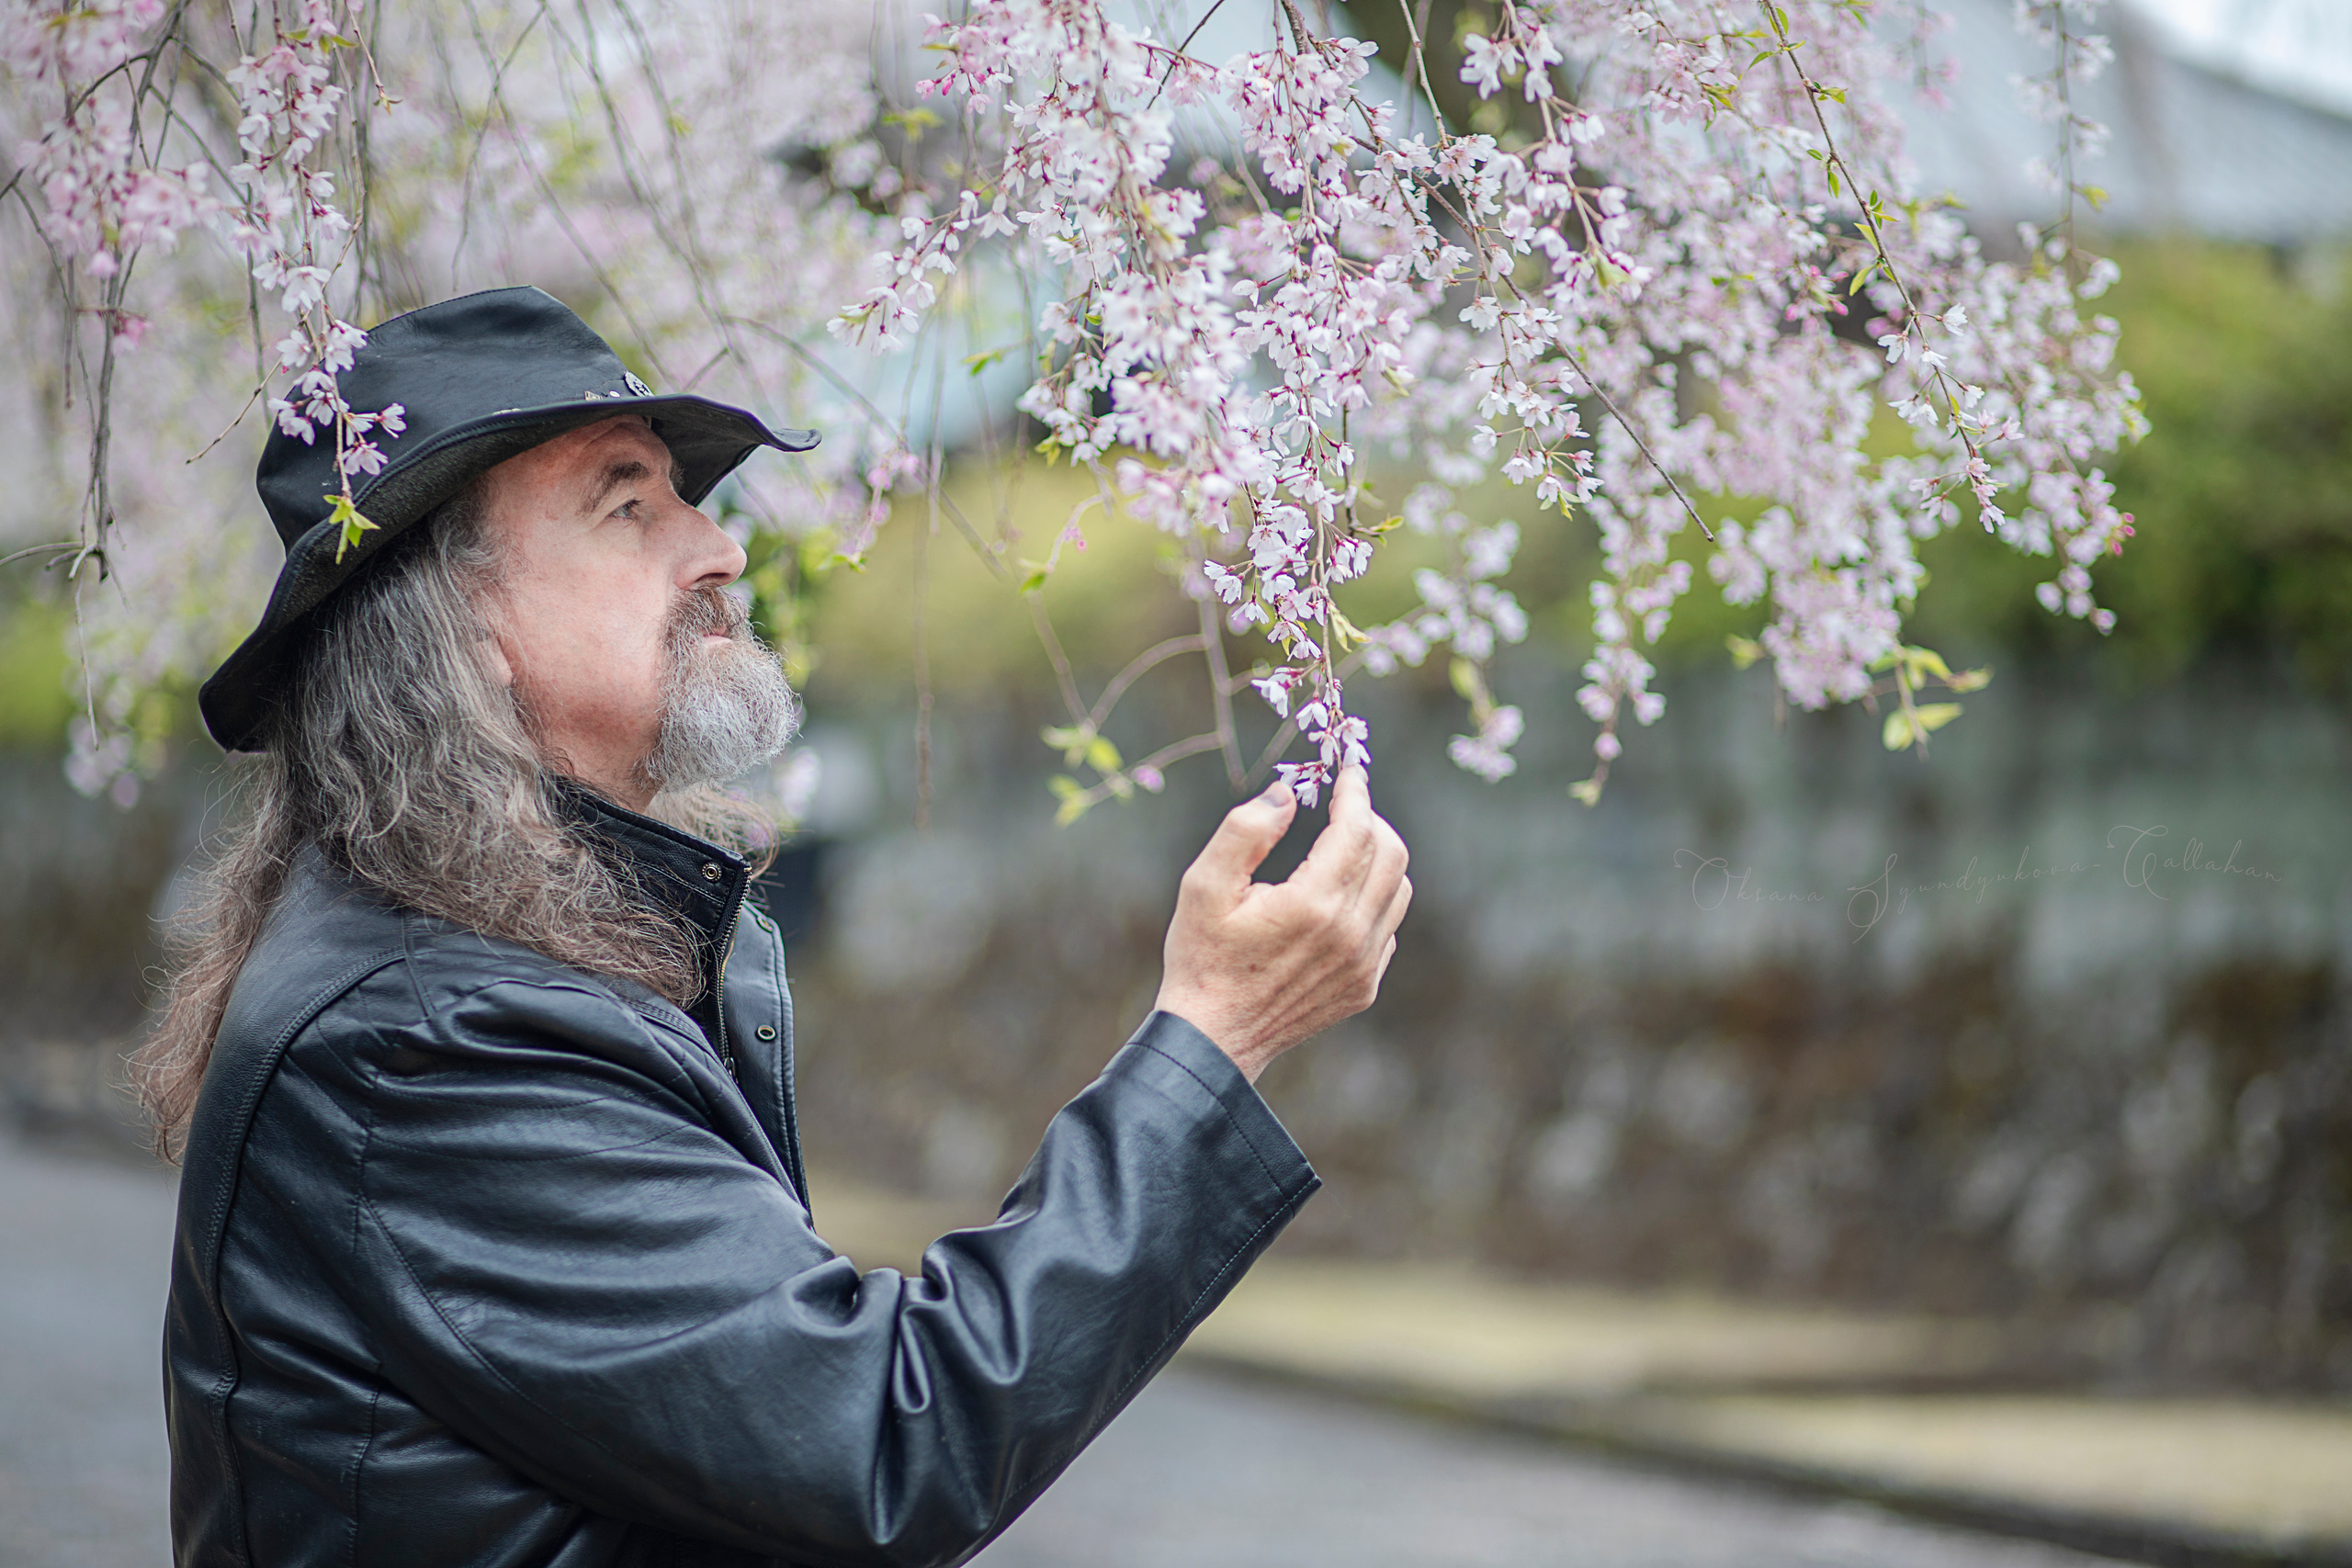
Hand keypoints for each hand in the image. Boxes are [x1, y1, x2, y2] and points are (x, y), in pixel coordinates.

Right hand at [1153, 766, 1411, 1082]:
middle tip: (1343, 807)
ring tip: (1343, 847)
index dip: (1355, 793)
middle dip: (1370, 819)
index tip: (1348, 773)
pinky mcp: (1364, 986)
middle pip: (1390, 854)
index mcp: (1312, 904)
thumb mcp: (1204, 885)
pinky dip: (1374, 899)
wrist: (1214, 1038)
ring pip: (1399, 889)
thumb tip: (1286, 793)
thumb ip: (1245, 830)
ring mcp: (1362, 965)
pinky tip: (1337, 899)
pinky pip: (1388, 927)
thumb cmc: (1203, 957)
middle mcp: (1349, 934)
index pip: (1357, 829)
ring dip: (1378, 858)